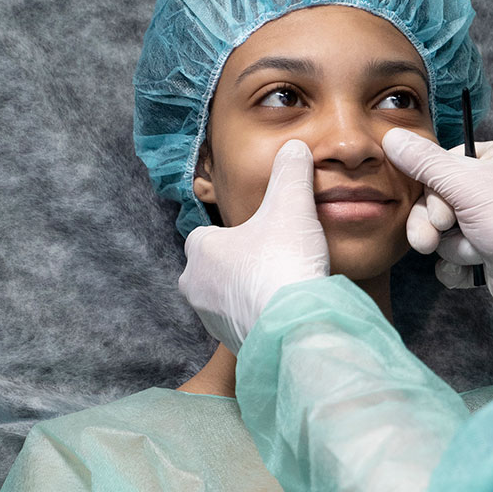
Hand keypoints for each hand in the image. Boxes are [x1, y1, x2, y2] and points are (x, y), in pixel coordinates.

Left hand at [179, 140, 328, 350]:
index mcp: (199, 251)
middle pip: (216, 267)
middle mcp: (195, 287)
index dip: (236, 233)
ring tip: (283, 286)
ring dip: (249, 292)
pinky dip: (260, 316)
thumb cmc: (284, 261)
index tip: (261, 235)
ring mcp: (211, 319)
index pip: (206, 235)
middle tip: (275, 260)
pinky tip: (285, 310)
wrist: (297, 325)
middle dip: (240, 264)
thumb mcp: (292, 203)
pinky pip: (244, 323)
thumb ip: (291, 171)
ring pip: (228, 297)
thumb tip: (294, 148)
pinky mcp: (232, 344)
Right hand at [384, 128, 492, 315]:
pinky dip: (457, 266)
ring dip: (451, 245)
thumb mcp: (466, 184)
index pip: (440, 165)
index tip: (444, 204)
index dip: (433, 189)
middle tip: (443, 231)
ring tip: (473, 250)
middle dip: (434, 223)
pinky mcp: (482, 254)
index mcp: (492, 159)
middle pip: (434, 201)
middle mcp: (489, 188)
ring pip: (439, 232)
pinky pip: (449, 258)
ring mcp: (485, 223)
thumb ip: (425, 163)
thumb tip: (391, 136)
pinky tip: (476, 266)